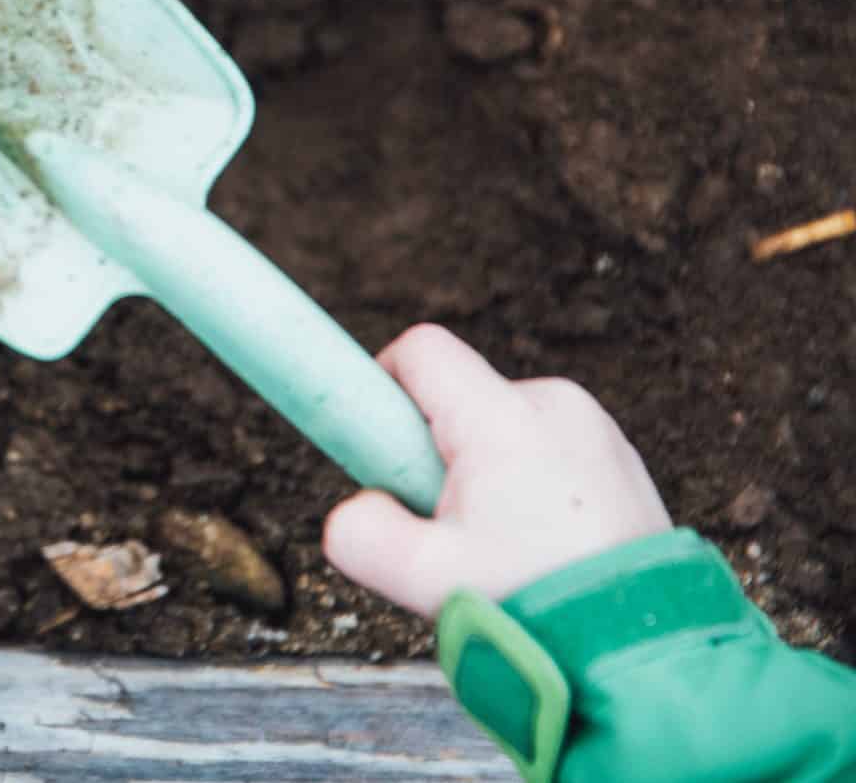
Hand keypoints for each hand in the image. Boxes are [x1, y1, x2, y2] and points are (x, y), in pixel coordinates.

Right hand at [323, 323, 672, 618]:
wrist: (641, 645)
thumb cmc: (534, 605)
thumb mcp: (421, 578)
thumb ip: (358, 533)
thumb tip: (355, 508)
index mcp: (502, 418)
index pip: (421, 351)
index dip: (382, 382)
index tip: (379, 444)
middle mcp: (554, 404)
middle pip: (460, 396)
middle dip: (436, 451)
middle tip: (446, 525)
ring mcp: (594, 428)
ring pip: (502, 425)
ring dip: (485, 471)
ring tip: (503, 545)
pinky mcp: (620, 455)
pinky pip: (546, 447)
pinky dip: (529, 483)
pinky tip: (542, 544)